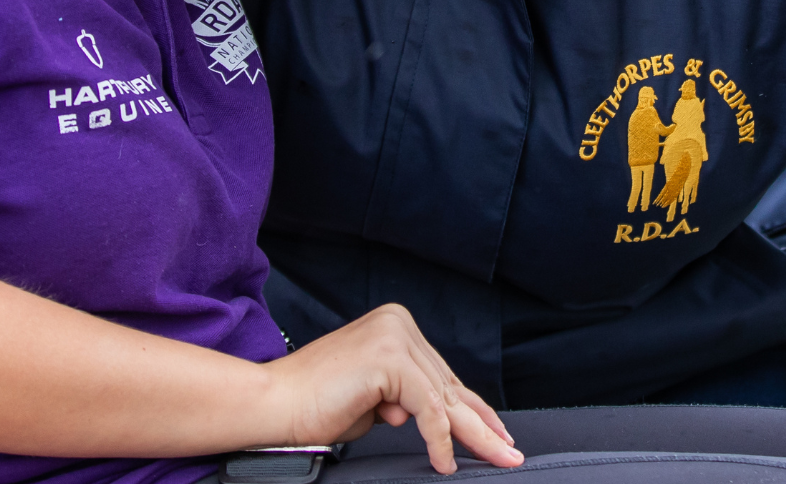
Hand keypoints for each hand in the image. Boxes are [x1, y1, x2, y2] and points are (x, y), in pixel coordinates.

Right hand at [261, 305, 519, 473]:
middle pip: (449, 385)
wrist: (275, 404)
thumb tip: (434, 417)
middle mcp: (398, 324)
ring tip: (496, 459)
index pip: (443, 375)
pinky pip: (427, 408)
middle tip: (510, 452)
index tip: (499, 435)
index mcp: (395, 326)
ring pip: (445, 398)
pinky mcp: (388, 358)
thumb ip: (406, 400)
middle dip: (483, 424)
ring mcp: (393, 336)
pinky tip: (442, 462)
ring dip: (473, 435)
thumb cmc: (315, 405)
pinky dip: (438, 439)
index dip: (474, 409)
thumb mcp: (377, 400)